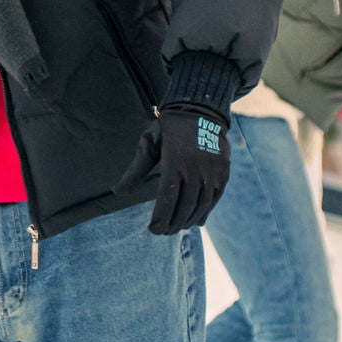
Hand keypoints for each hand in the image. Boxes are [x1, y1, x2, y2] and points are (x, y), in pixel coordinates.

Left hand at [128, 104, 230, 235]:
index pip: (167, 200)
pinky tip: (196, 220)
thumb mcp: (149, 142)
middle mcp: (196, 169)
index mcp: (175, 162)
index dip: (160, 219)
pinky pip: (214, 198)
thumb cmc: (169, 127)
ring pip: (200, 206)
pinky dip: (205, 212)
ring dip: (187, 221)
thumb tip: (117, 192)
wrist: (201, 109)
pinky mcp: (223, 172)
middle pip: (184, 207)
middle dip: (172, 224)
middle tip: (163, 232)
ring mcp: (212, 172)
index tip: (152, 229)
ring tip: (177, 228)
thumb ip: (135, 169)